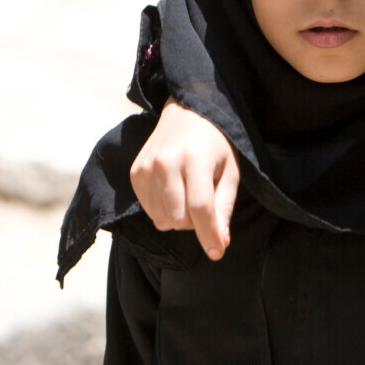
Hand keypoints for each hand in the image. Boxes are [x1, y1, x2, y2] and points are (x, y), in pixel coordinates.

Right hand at [130, 98, 238, 259]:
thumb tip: (220, 243)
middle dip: (196, 223)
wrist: (187, 112)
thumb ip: (224, 207)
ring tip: (189, 193)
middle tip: (205, 203)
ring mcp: (146, 167)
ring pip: (163, 220)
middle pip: (180, 220)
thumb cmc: (215, 144)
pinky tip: (173, 190)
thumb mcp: (230, 171)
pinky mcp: (135, 172)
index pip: (200, 208)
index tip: (217, 253)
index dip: (209, 235)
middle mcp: (166, 163)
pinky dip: (164, 210)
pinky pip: (149, 211)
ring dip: (179, 218)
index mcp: (195, 159)